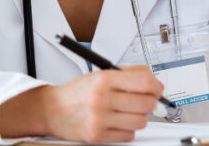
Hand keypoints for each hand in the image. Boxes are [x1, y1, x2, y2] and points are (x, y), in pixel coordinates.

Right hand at [41, 65, 163, 142]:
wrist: (52, 110)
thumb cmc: (78, 92)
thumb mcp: (100, 73)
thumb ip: (129, 74)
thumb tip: (156, 83)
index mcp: (103, 79)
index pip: (144, 81)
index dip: (156, 85)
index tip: (156, 88)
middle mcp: (102, 98)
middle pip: (146, 103)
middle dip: (149, 102)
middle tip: (142, 100)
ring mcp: (100, 119)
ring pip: (140, 121)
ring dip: (138, 117)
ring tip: (126, 111)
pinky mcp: (98, 136)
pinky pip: (129, 135)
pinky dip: (127, 130)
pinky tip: (117, 122)